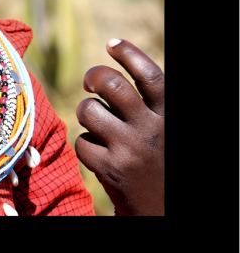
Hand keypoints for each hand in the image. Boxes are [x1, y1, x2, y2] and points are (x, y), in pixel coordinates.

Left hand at [74, 39, 163, 215]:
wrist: (163, 209)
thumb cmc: (160, 161)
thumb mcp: (165, 129)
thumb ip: (148, 105)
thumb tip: (115, 67)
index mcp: (169, 117)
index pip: (151, 76)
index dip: (130, 54)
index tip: (112, 43)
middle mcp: (151, 130)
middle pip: (113, 85)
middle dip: (95, 76)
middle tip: (90, 83)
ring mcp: (129, 149)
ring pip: (89, 110)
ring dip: (87, 112)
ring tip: (97, 123)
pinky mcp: (110, 169)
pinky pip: (82, 141)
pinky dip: (86, 143)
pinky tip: (99, 153)